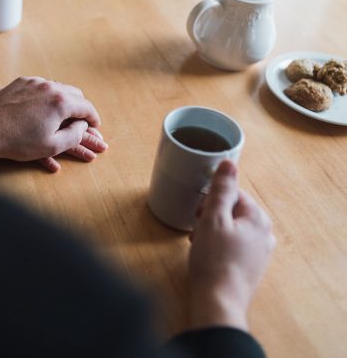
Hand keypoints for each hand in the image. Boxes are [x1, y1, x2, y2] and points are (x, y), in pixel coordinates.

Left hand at [0, 77, 104, 165]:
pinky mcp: (22, 82)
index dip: (94, 118)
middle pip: (75, 94)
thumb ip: (75, 135)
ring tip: (62, 114)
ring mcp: (35, 82)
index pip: (87, 107)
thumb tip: (83, 125)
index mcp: (61, 103)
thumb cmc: (19, 142)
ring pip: (58, 88)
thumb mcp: (53, 146)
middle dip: (80, 108)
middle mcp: (50, 87)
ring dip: (64, 100)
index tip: (95, 125)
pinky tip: (43, 107)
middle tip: (80, 121)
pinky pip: (41, 86)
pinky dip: (47, 95)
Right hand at [188, 161, 275, 330]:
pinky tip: (207, 255)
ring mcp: (260, 251)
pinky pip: (233, 245)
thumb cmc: (214, 259)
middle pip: (232, 210)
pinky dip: (218, 246)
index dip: (211, 200)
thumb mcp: (213, 218)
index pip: (233, 193)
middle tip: (197, 229)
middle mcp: (265, 233)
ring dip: (212, 231)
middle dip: (211, 216)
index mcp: (258, 218)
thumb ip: (221, 189)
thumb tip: (229, 162)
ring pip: (231, 228)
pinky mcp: (251, 266)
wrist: (219, 301)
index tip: (199, 213)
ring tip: (199, 244)